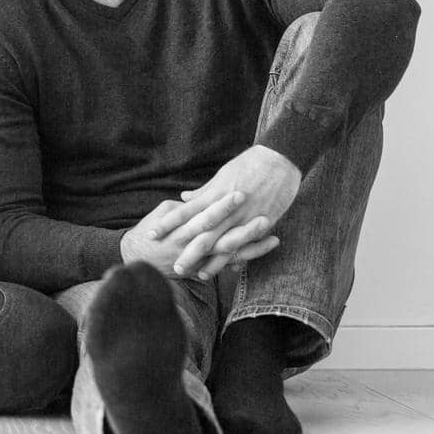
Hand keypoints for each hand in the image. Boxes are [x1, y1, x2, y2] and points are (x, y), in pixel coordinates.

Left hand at [150, 146, 301, 278]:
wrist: (280, 158)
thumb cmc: (249, 163)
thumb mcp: (223, 175)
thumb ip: (204, 192)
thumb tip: (184, 198)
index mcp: (214, 194)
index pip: (186, 211)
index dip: (169, 223)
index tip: (153, 233)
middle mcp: (227, 208)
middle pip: (204, 233)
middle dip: (189, 251)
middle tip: (175, 267)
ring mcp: (245, 216)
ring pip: (225, 243)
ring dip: (213, 261)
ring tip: (199, 275)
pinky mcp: (264, 221)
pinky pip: (248, 243)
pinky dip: (238, 256)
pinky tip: (230, 269)